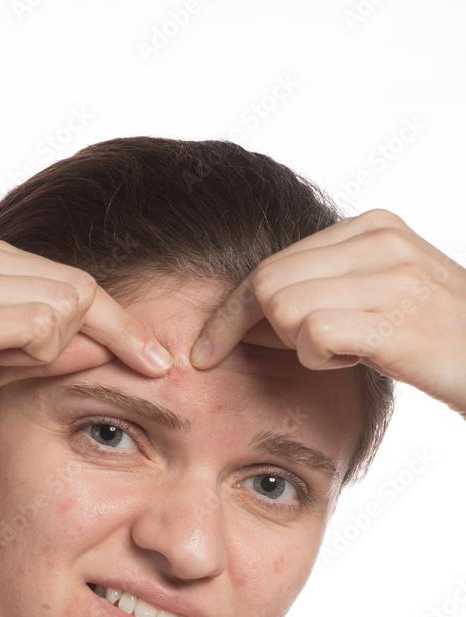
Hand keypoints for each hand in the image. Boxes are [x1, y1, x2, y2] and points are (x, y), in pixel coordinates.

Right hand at [0, 228, 173, 458]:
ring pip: (67, 301)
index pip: (71, 280)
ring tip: (4, 371)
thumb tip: (103, 349)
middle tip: (151, 369)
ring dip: (59, 350)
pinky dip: (42, 353)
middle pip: (81, 285)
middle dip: (122, 331)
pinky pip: (42, 323)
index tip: (157, 356)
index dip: (121, 320)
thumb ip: (39, 353)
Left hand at [189, 209, 465, 416]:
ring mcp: (389, 275)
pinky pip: (311, 335)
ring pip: (282, 308)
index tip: (205, 348)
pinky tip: (360, 359)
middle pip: (267, 283)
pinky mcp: (393, 317)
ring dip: (300, 345)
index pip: (273, 262)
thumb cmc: (439, 343)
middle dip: (255, 329)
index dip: (231, 309)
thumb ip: (321, 295)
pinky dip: (321, 360)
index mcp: (373, 228)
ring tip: (350, 350)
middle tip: (297, 354)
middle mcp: (379, 240)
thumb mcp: (380, 301)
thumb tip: (244, 323)